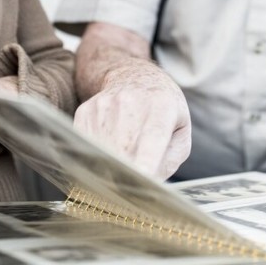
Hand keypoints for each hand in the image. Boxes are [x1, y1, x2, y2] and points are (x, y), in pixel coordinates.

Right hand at [73, 61, 190, 179]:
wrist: (133, 76)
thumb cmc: (162, 110)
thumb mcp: (180, 130)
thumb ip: (169, 160)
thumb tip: (149, 185)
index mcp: (161, 107)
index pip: (151, 139)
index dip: (146, 165)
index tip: (143, 183)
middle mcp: (130, 102)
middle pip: (124, 152)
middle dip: (128, 177)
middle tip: (133, 187)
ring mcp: (104, 106)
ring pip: (103, 154)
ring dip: (111, 169)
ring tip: (123, 164)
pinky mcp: (85, 112)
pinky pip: (87, 147)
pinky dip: (97, 158)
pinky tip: (109, 150)